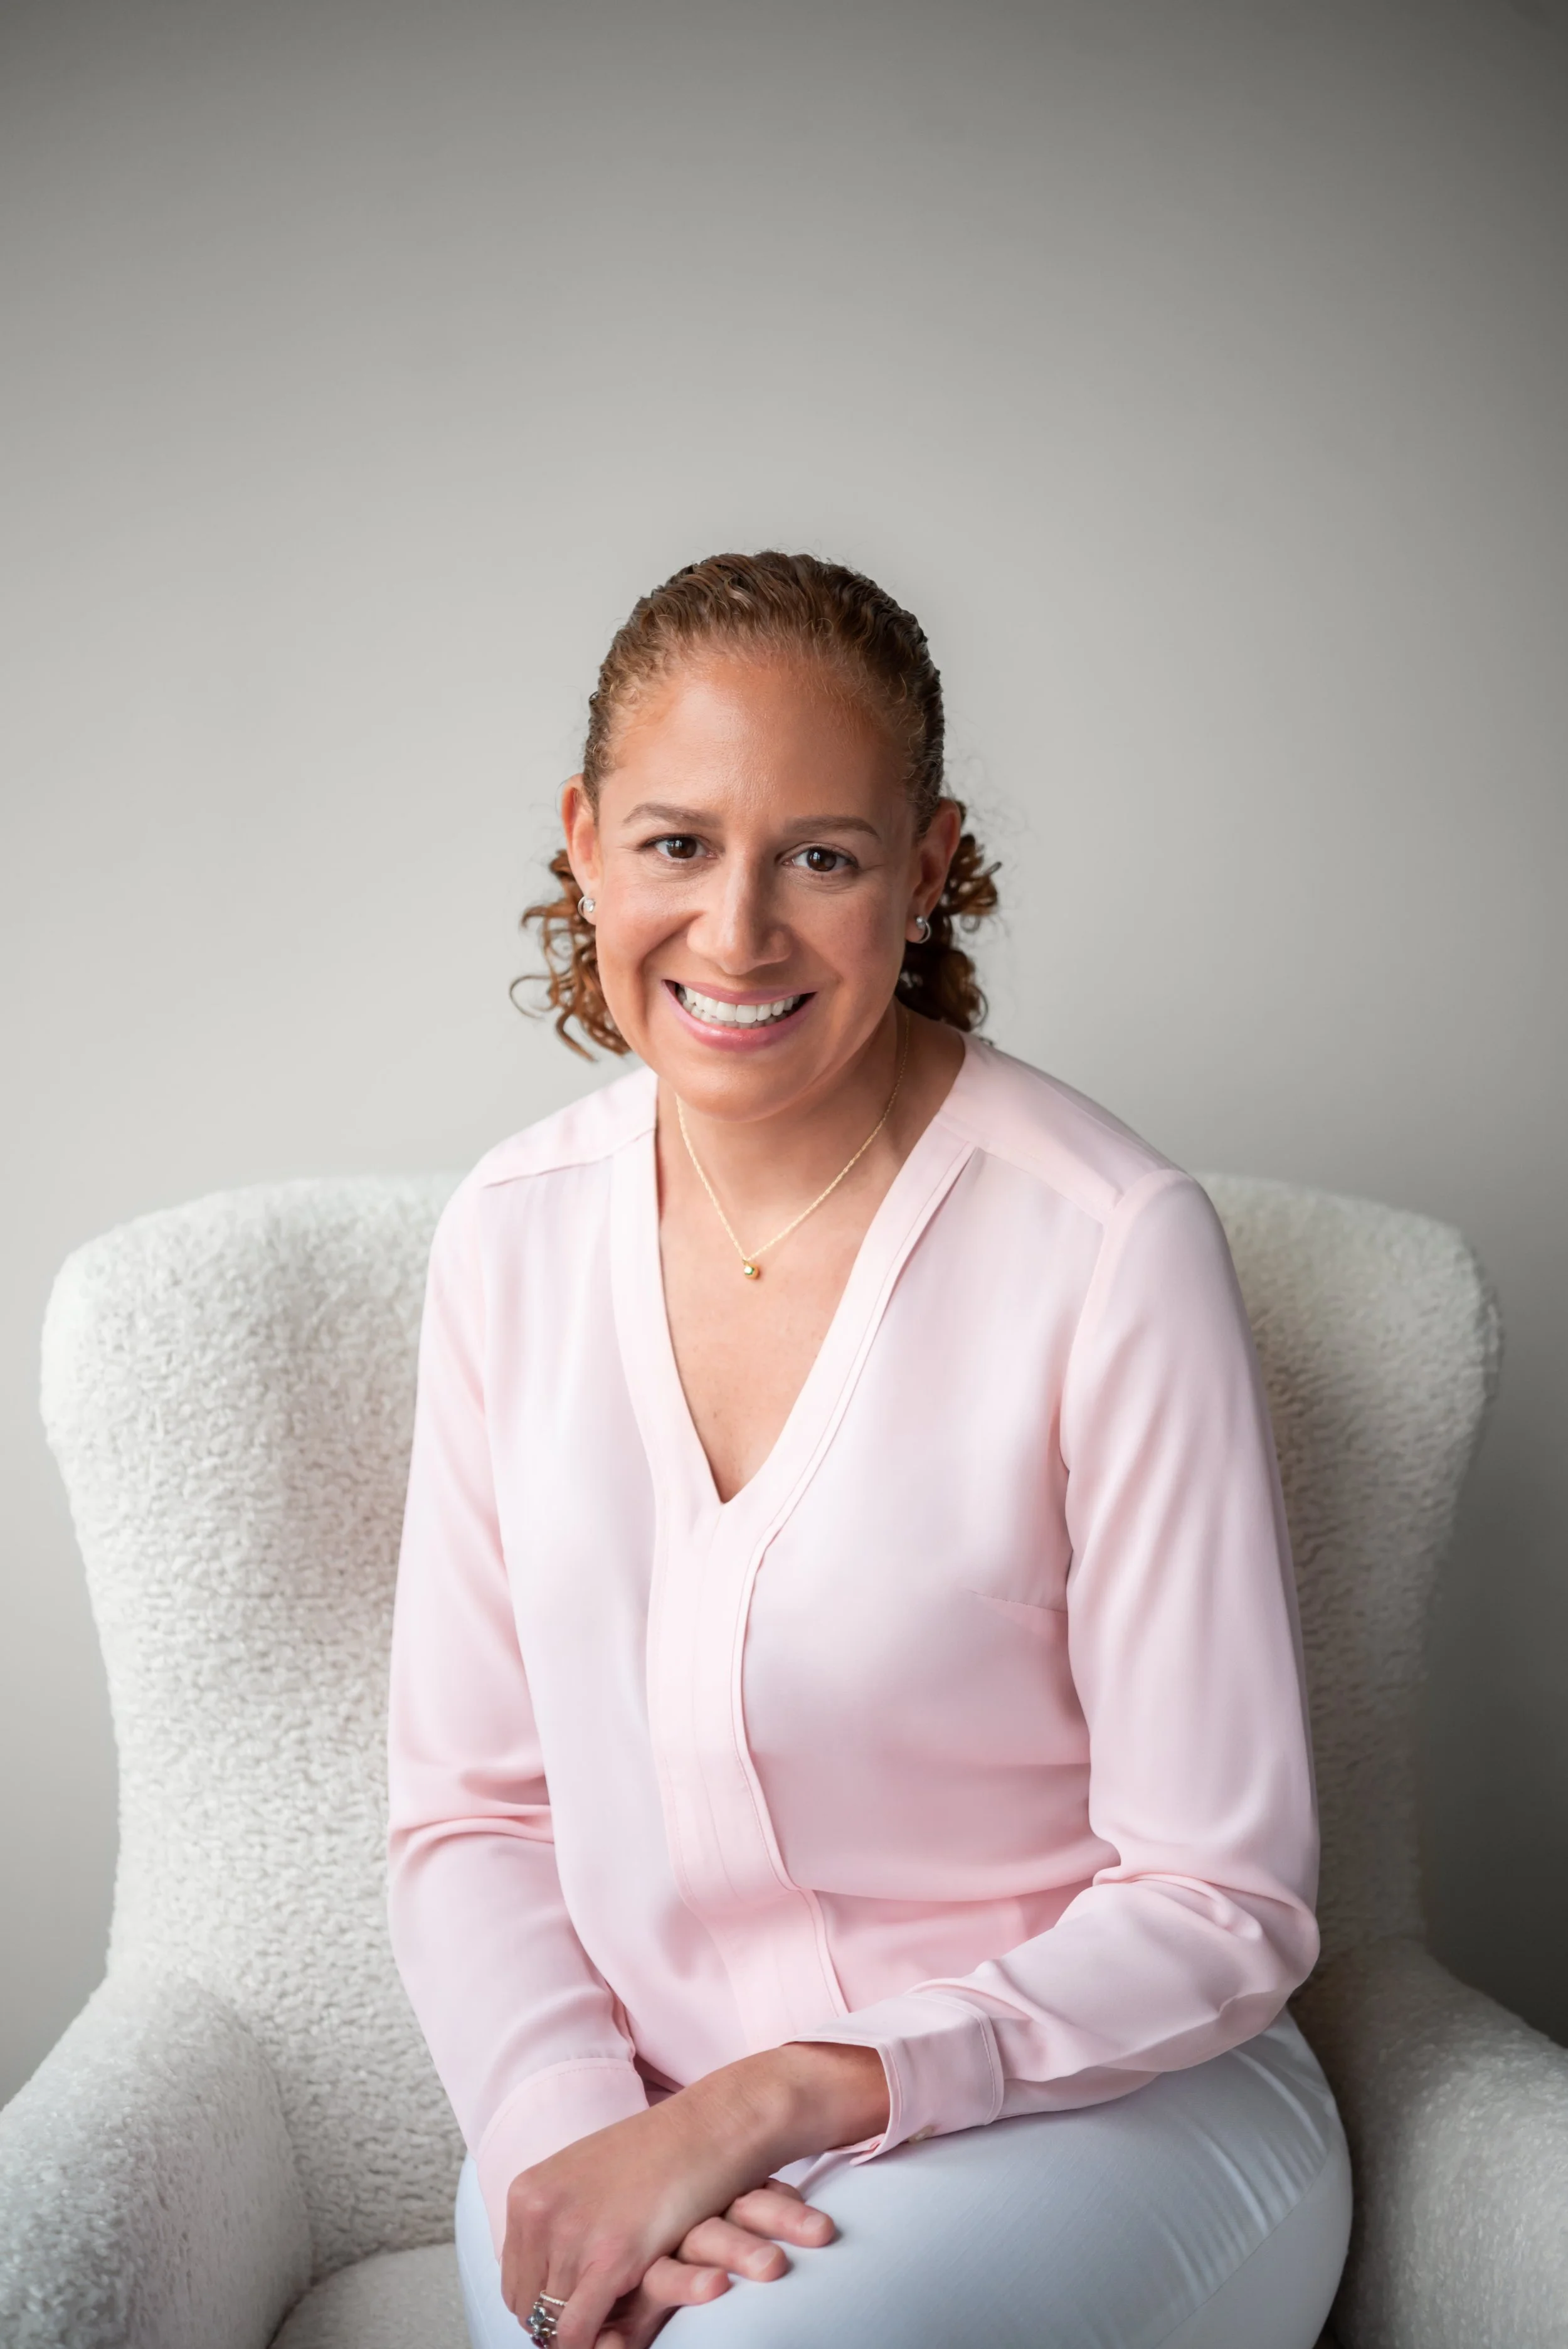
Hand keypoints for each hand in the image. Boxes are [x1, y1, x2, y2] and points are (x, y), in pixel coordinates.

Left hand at [501, 2043, 885, 2348]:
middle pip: (527, 2305)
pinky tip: (621, 2337)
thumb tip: (546, 2277)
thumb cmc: (659, 2153)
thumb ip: (560, 2222)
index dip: (545, 2305)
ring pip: (551, 2324)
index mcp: (528, 2193)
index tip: (575, 2311)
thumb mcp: (587, 2178)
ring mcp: (572, 2234)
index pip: (515, 2280)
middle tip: (601, 2320)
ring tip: (616, 2325)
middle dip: (558, 2323)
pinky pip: (577, 2334)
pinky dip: (594, 2346)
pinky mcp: (611, 2258)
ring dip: (583, 2334)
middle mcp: (539, 2213)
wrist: (711, 2126)